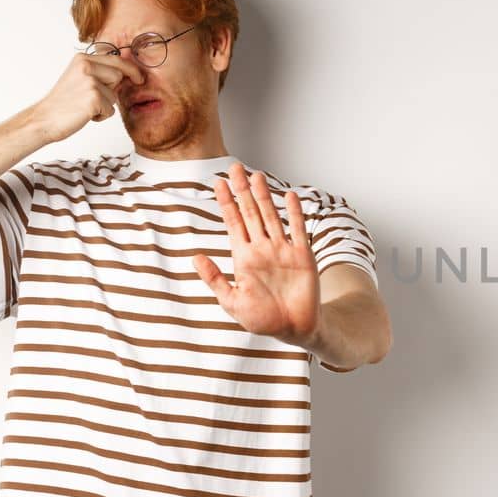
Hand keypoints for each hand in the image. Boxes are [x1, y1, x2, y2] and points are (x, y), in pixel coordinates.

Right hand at [30, 52, 145, 141]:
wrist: (44, 119)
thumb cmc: (63, 103)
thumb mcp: (79, 79)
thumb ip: (99, 72)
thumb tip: (126, 74)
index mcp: (82, 59)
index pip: (116, 59)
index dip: (131, 70)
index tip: (139, 78)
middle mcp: (86, 66)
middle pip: (119, 75)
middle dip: (113, 90)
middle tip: (93, 98)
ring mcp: (90, 82)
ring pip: (115, 95)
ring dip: (104, 105)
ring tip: (84, 106)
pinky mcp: (93, 98)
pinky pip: (110, 110)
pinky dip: (100, 116)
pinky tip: (84, 114)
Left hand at [193, 161, 320, 343]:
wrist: (294, 328)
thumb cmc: (263, 320)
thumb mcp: (231, 302)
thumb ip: (214, 279)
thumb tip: (195, 257)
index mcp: (244, 257)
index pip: (233, 223)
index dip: (226, 203)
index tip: (218, 183)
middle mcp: (262, 248)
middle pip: (250, 213)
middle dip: (241, 190)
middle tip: (234, 167)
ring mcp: (283, 250)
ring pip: (271, 216)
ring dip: (264, 196)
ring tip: (256, 175)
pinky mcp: (302, 255)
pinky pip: (298, 229)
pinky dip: (295, 212)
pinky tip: (290, 196)